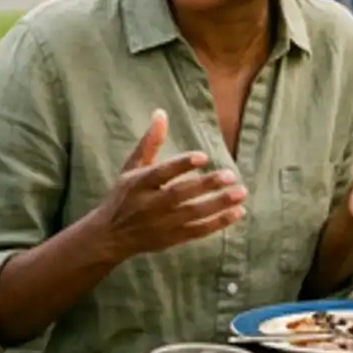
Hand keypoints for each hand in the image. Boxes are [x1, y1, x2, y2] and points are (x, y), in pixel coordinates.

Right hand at [92, 110, 245, 259]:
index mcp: (139, 184)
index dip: (181, 165)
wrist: (110, 237)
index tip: (203, 156)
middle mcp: (150, 205)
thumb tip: (161, 113)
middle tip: (231, 175)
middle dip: (206, 185)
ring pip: (193, 214)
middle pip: (180, 194)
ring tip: (241, 193)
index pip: (161, 173)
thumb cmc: (124, 195)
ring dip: (219, 204)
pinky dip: (218, 223)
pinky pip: (198, 231)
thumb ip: (149, 143)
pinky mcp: (172, 238)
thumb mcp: (131, 168)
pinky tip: (238, 213)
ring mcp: (162, 224)